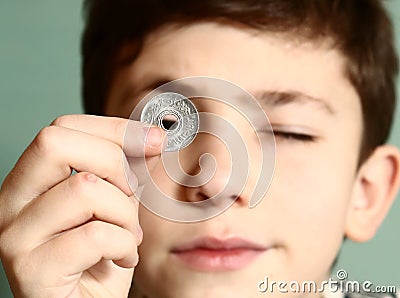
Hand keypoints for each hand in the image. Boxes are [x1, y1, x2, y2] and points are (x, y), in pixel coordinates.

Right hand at [0, 115, 164, 297]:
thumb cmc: (101, 255)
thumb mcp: (116, 202)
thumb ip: (126, 171)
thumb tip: (152, 136)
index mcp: (30, 181)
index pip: (62, 128)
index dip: (114, 129)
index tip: (154, 140)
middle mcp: (11, 202)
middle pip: (56, 143)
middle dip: (115, 163)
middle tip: (132, 194)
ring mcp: (15, 236)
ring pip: (85, 189)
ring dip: (125, 215)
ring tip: (128, 237)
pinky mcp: (31, 270)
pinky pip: (96, 235)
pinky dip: (124, 245)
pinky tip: (122, 258)